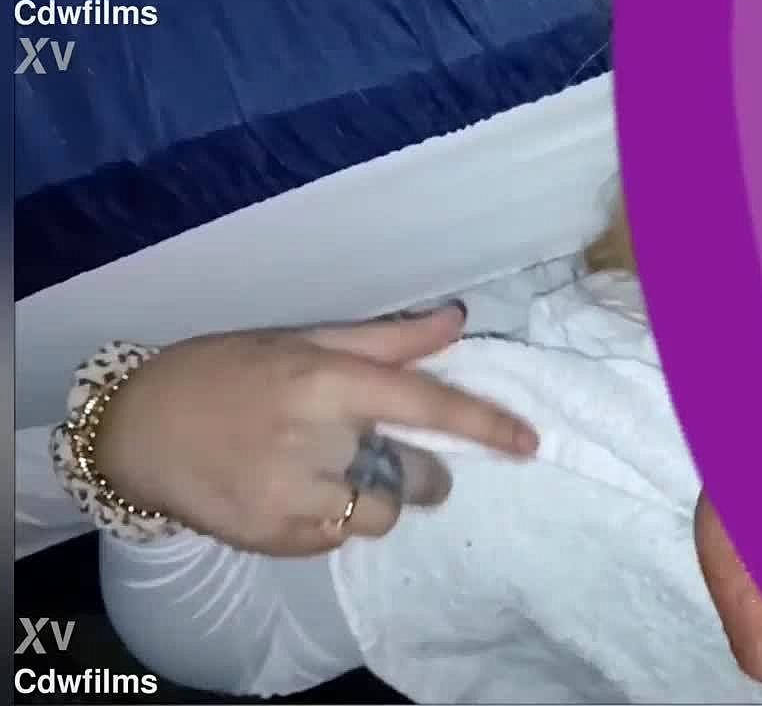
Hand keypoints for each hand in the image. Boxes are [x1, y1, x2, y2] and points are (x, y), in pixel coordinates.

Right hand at [94, 303, 537, 555]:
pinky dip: (329, 518)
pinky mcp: (275, 540)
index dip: (484, 424)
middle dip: (419, 469)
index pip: (424, 406)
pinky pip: (336, 538)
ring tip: (325, 470)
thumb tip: (456, 320)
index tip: (528, 443)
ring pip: (381, 515)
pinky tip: (292, 490)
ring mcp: (294, 499)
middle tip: (382, 452)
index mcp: (324, 383)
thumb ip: (385, 341)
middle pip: (415, 476)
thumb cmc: (224, 372)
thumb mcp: (300, 342)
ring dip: (372, 497)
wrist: (135, 431)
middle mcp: (317, 443)